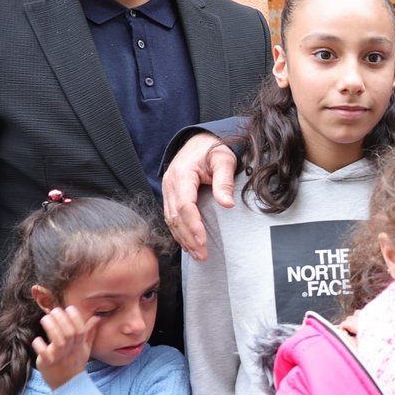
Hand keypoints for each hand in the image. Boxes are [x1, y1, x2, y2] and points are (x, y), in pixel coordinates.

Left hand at [33, 305, 95, 387]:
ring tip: (45, 318)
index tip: (70, 308)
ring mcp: (59, 357)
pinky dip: (40, 345)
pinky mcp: (47, 364)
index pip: (81, 330)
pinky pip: (44, 354)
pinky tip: (37, 339)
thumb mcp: (84, 348)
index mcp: (79, 346)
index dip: (76, 318)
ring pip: (58, 341)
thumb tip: (97, 317)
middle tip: (54, 310)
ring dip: (51, 328)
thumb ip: (90, 332)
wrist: (67, 385)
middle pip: (69, 333)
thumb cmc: (75, 363)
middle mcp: (70, 351)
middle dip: (62, 320)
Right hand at [162, 134, 237, 260]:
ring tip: (196, 254)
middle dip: (188, 238)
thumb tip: (227, 204)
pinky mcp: (170, 194)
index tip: (203, 241)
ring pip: (170, 219)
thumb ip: (224, 181)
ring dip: (182, 238)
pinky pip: (171, 216)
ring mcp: (168, 189)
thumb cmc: (213, 148)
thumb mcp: (224, 159)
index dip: (193, 226)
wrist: (201, 139)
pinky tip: (188, 243)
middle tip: (201, 255)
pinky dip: (179, 231)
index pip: (185, 206)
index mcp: (182, 175)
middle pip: (175, 217)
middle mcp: (170, 183)